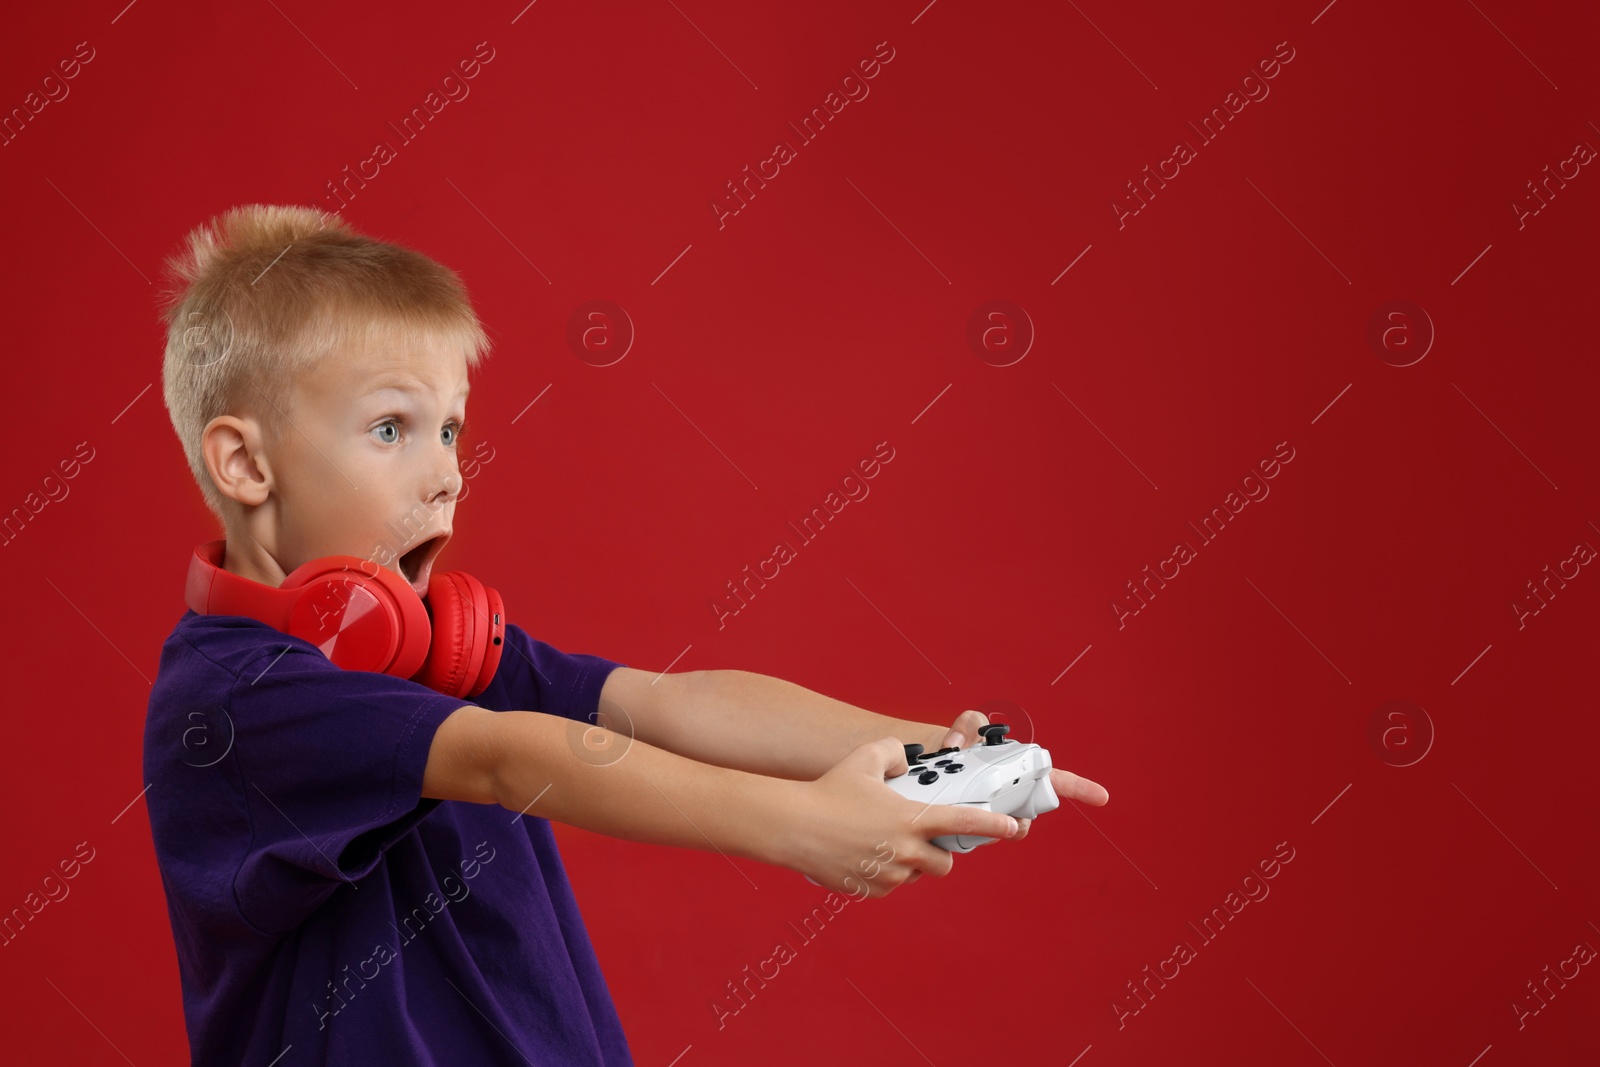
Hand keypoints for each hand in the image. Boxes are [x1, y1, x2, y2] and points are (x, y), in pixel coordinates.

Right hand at [781, 737, 1021, 896]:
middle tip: (919, 838)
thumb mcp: (864, 758)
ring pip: (915, 874)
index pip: (964, 822)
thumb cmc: (829, 790)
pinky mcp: (872, 890)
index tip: (1011, 827)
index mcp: (912, 819)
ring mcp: (890, 875)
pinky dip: (885, 873)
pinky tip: (862, 854)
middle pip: (945, 863)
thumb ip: (894, 752)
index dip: (993, 825)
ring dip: (909, 862)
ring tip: (880, 842)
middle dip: (938, 853)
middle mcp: (907, 851)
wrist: (793, 826)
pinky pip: (890, 885)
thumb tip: (905, 761)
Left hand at [930, 710, 1109, 843]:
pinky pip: (973, 839)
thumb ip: (969, 726)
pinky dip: (964, 834)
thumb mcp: (967, 729)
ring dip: (990, 831)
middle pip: (1026, 820)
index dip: (1080, 788)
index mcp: (1020, 773)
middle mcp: (1011, 798)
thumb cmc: (958, 748)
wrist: (932, 766)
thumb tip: (958, 743)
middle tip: (1006, 819)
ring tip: (970, 817)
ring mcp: (992, 815)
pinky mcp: (970, 829)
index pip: (1056, 781)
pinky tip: (951, 825)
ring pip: (1000, 833)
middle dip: (1019, 824)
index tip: (1101, 796)